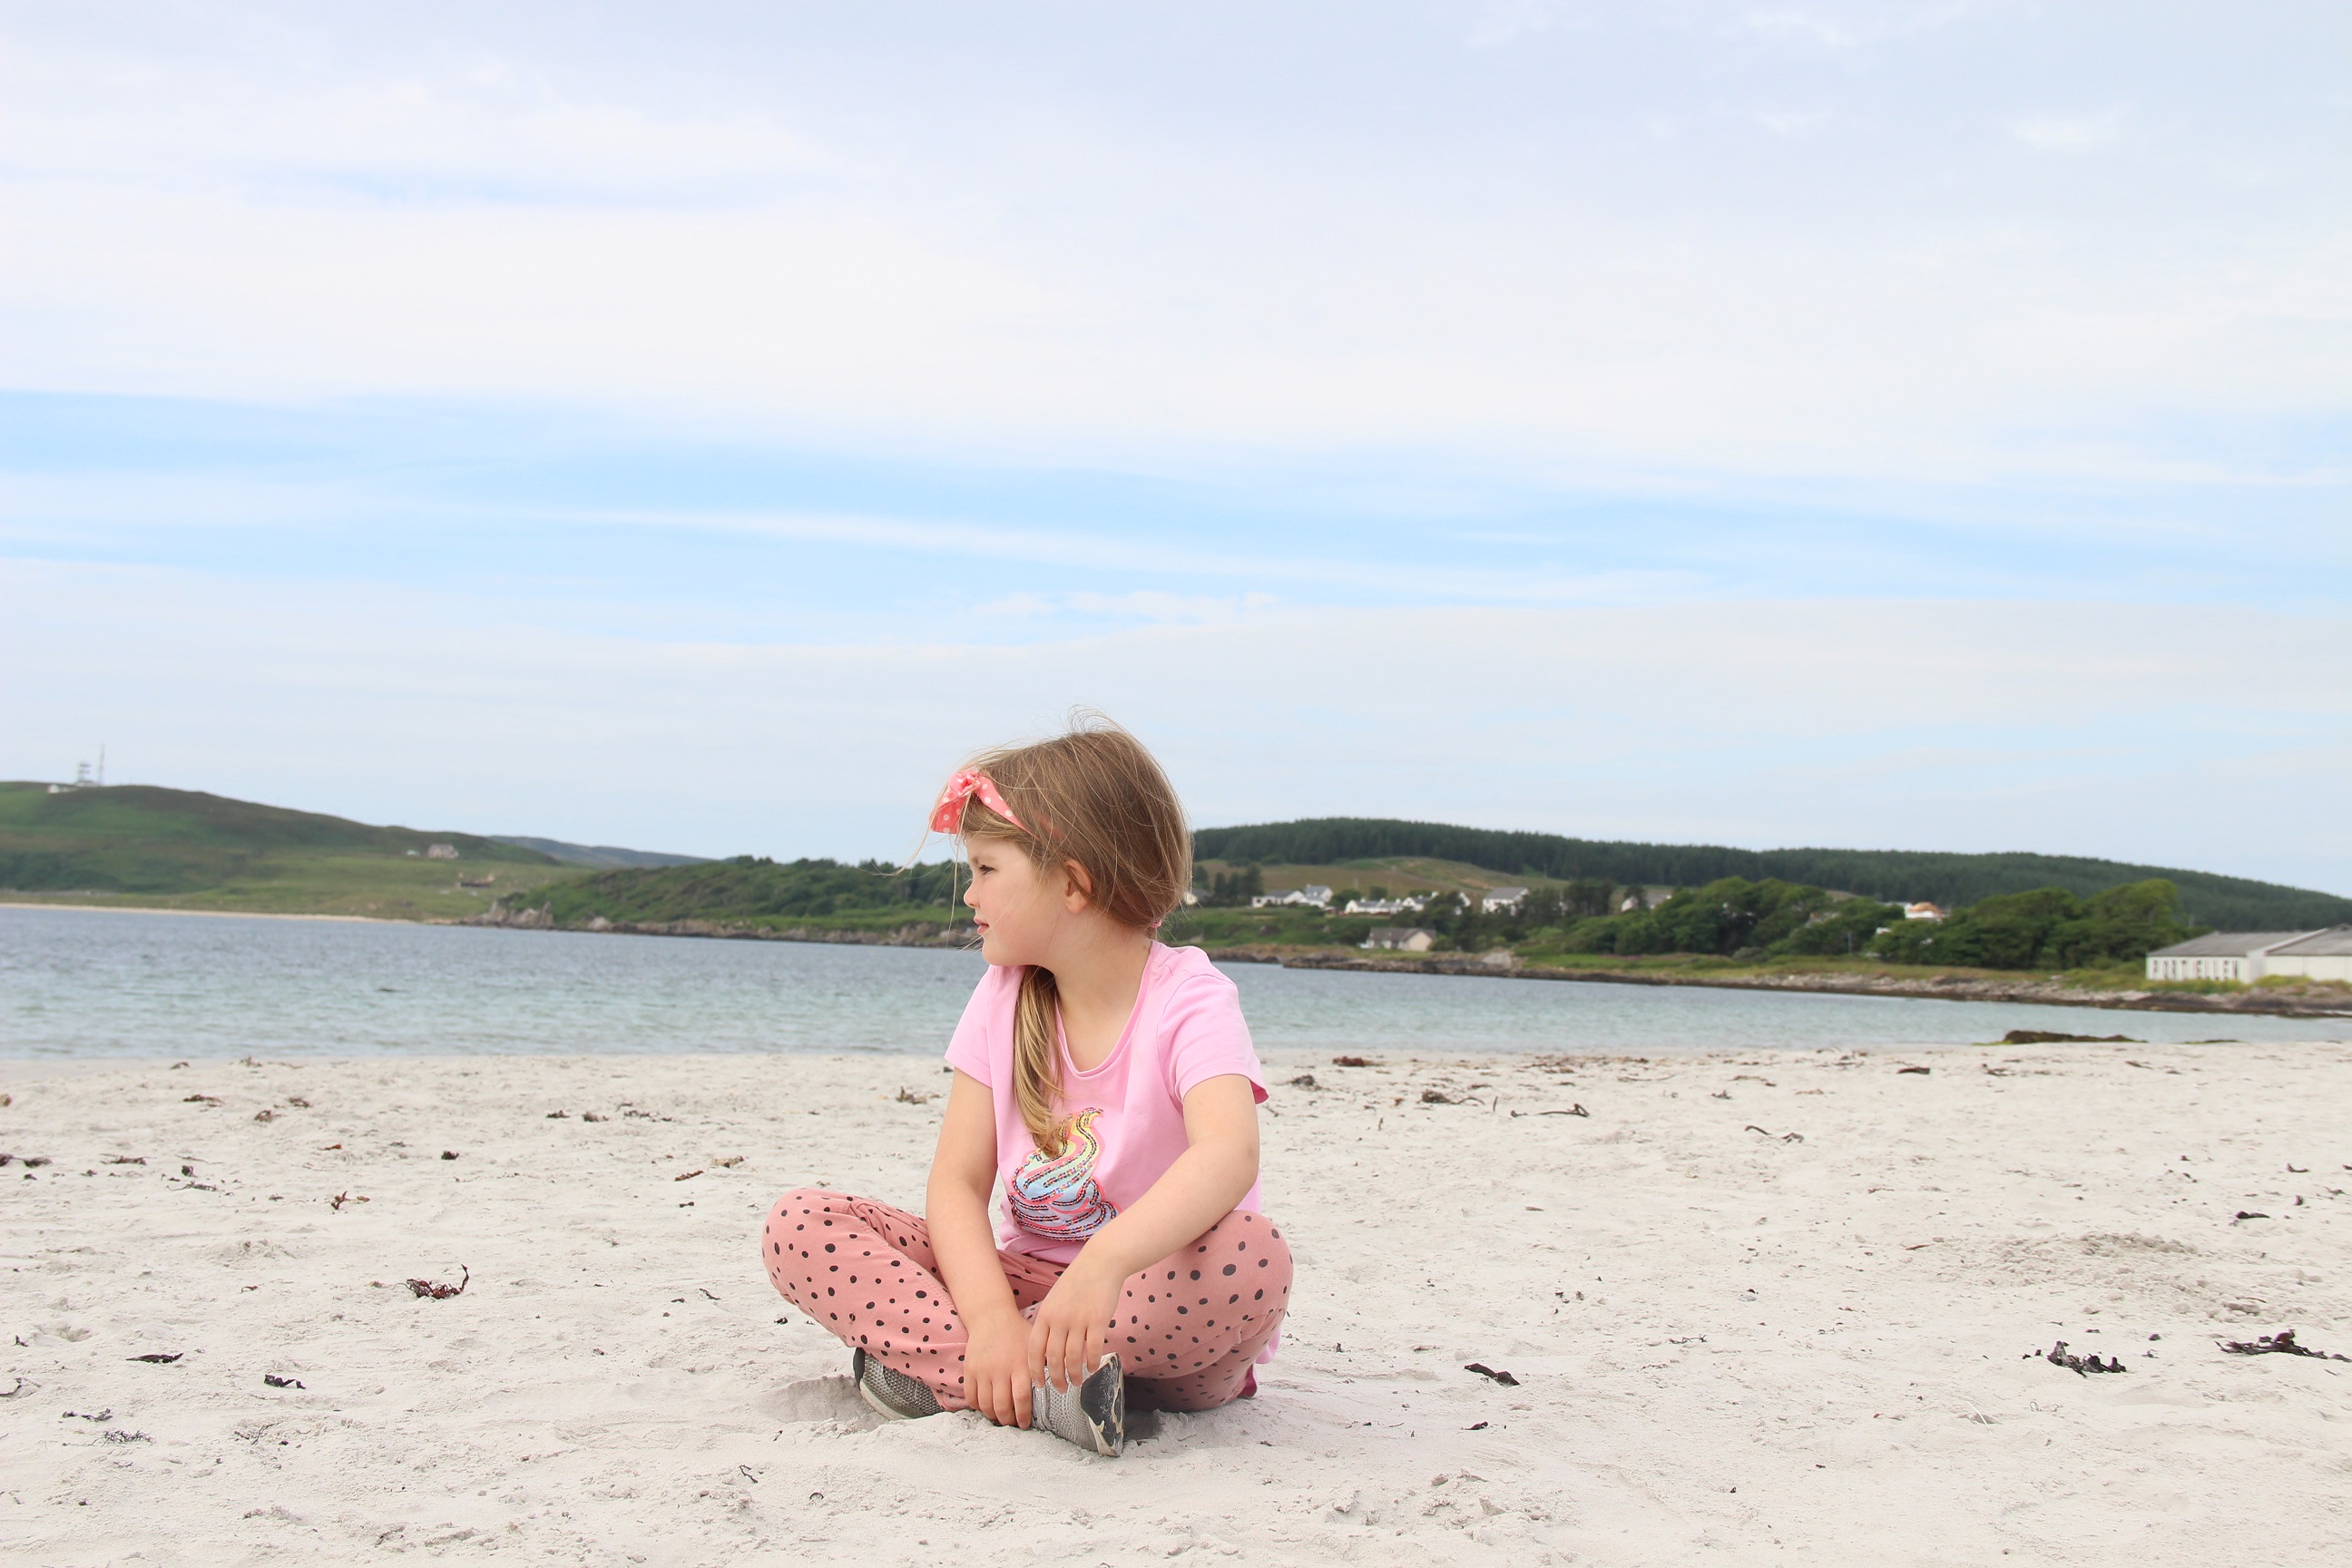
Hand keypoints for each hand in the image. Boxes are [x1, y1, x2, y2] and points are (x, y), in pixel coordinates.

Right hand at [963, 1312, 1033, 1427]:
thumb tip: (1060, 1383)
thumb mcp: (1035, 1345)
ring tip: (1000, 1417)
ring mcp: (983, 1370)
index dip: (1023, 1416)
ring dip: (993, 1416)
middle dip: (1008, 1421)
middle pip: (1002, 1406)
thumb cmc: (1017, 1332)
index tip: (1025, 1424)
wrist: (991, 1317)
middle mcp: (1000, 1370)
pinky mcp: (970, 1370)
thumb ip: (1044, 1365)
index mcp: (1020, 1365)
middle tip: (1012, 1424)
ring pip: (985, 1404)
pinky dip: (977, 1406)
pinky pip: (971, 1396)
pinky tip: (985, 1406)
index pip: (1021, 1398)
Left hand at [1028, 1256, 1123, 1394]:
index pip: (1034, 1349)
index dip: (1035, 1370)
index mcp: (1045, 1314)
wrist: (1100, 1263)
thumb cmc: (1077, 1282)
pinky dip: (1092, 1362)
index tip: (1038, 1384)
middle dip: (1056, 1378)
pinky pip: (1093, 1349)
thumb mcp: (1054, 1299)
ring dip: (1074, 1374)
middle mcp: (1059, 1319)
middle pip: (1053, 1358)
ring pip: (1073, 1357)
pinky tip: (1092, 1367)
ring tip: (1077, 1382)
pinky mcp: (1098, 1320)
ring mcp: (1079, 1319)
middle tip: (1060, 1389)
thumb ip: (1049, 1322)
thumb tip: (1046, 1349)